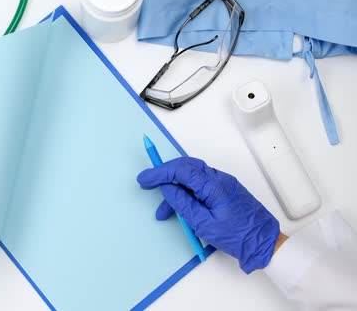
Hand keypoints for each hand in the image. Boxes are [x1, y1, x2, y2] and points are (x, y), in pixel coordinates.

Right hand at [137, 157, 279, 272]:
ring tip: (164, 212)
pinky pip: (200, 185)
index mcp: (215, 186)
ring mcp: (223, 184)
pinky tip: (180, 208)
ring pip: (192, 177)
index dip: (160, 172)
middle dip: (165, 174)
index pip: (182, 170)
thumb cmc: (238, 237)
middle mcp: (219, 179)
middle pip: (186, 166)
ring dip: (175, 188)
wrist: (265, 243)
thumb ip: (183, 204)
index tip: (144, 179)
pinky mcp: (225, 191)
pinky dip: (186, 192)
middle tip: (147, 184)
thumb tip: (168, 189)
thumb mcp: (204, 224)